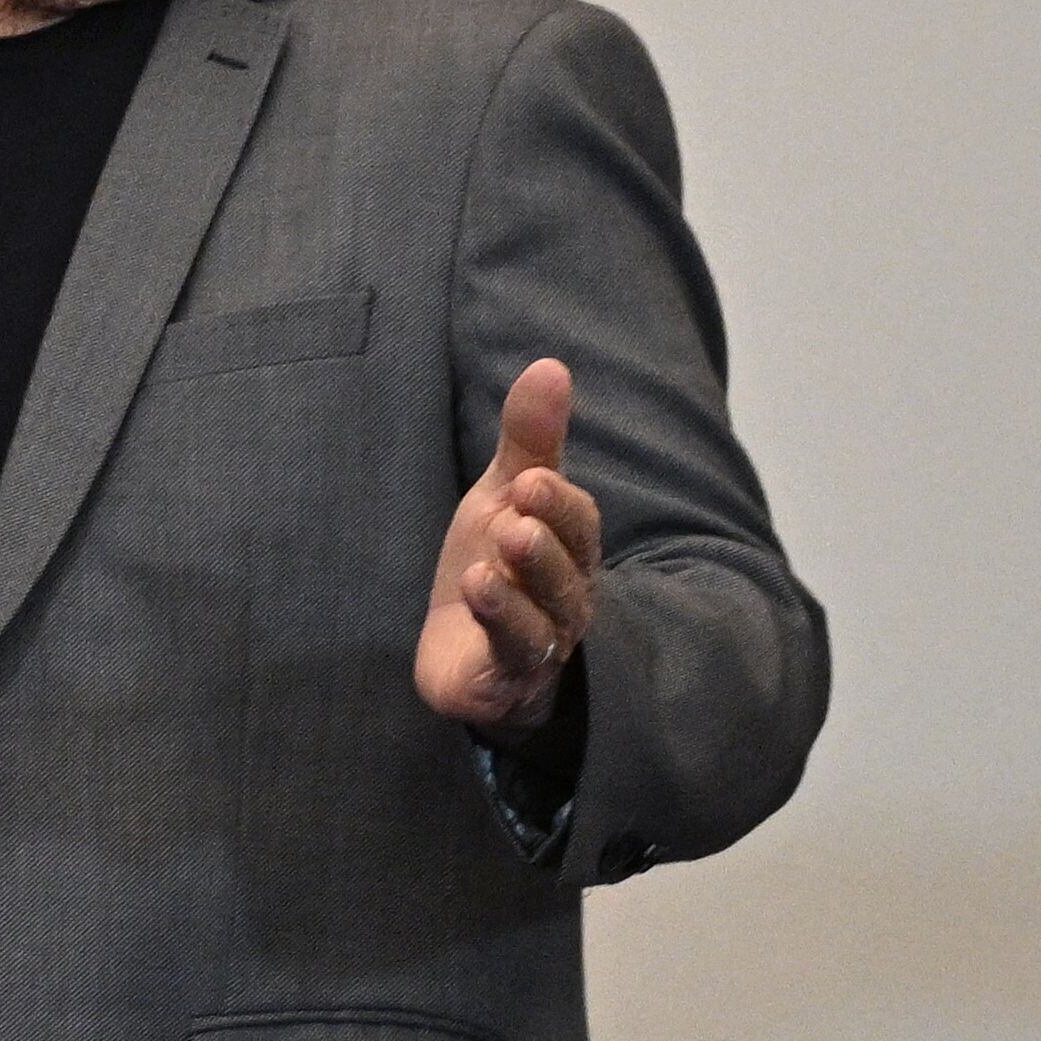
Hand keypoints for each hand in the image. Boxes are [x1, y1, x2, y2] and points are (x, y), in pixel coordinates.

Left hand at [417, 358, 599, 737]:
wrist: (463, 656)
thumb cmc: (495, 567)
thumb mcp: (502, 497)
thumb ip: (529, 440)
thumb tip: (551, 364)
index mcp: (571, 550)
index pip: (577, 523)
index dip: (559, 502)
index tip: (531, 478)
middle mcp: (568, 597)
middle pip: (568, 568)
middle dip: (548, 535)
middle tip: (523, 501)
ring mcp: (543, 641)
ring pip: (546, 612)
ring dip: (524, 577)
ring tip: (499, 547)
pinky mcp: (507, 676)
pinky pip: (513, 648)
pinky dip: (499, 619)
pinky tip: (477, 588)